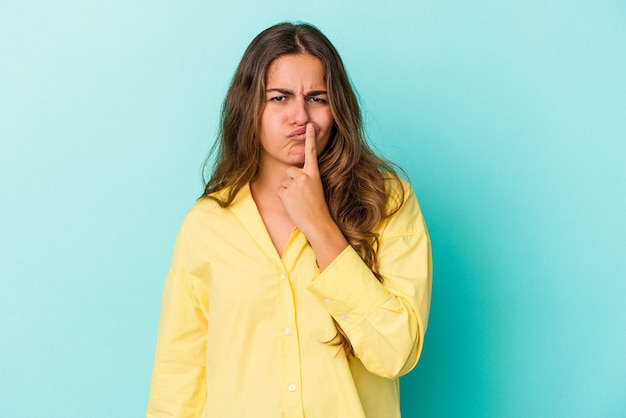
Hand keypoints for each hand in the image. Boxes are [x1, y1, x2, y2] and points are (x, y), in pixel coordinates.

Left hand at [277, 123, 348, 268]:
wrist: (318, 223)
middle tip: (302, 195)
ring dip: (288, 191)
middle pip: (290, 170)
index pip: (312, 153)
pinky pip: (279, 190)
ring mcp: (295, 183)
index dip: (310, 138)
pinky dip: (284, 197)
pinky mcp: (285, 192)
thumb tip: (293, 173)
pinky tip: (293, 204)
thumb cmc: (317, 207)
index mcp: (314, 174)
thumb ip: (306, 178)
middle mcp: (304, 176)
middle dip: (292, 181)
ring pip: (284, 181)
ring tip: (298, 201)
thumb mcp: (315, 188)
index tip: (310, 125)